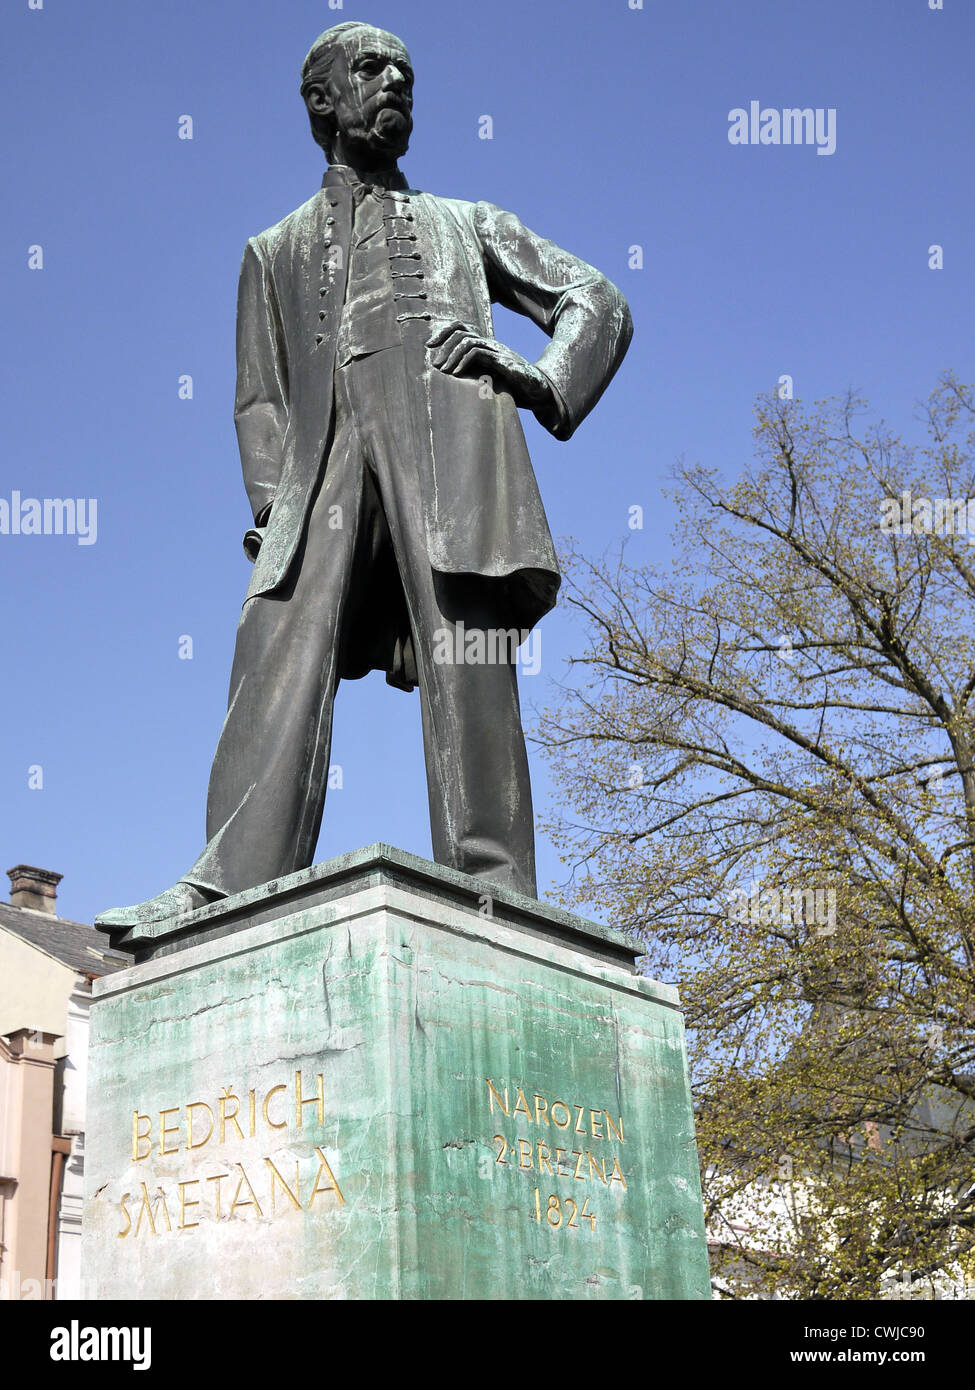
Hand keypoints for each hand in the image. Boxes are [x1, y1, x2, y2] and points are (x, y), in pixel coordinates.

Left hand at [427, 320, 552, 410]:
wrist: (538, 392)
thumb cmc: (512, 387)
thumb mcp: (488, 378)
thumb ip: (472, 373)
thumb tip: (449, 379)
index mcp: (485, 346)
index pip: (461, 328)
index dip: (443, 332)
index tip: (429, 346)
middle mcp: (490, 344)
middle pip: (461, 330)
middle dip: (443, 344)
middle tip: (436, 364)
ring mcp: (497, 350)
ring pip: (467, 341)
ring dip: (451, 355)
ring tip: (444, 370)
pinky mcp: (502, 360)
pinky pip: (478, 353)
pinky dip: (464, 361)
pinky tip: (457, 374)